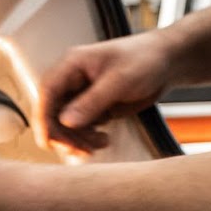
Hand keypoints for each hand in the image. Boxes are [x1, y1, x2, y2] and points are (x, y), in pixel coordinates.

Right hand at [39, 30, 176, 153]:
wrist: (167, 62)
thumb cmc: (144, 59)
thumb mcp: (119, 80)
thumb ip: (92, 101)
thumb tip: (65, 121)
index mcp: (72, 64)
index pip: (47, 91)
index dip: (43, 118)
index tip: (48, 142)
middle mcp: (72, 79)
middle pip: (53, 112)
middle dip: (64, 134)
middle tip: (82, 150)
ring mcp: (82, 94)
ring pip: (66, 124)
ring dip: (77, 139)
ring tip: (100, 144)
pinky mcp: (93, 106)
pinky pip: (81, 127)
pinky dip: (88, 138)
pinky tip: (104, 140)